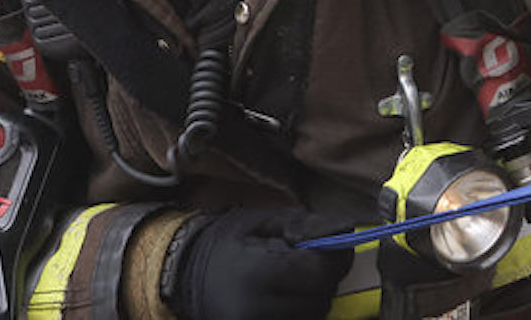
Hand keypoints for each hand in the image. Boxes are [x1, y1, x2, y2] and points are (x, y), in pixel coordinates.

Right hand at [163, 206, 352, 319]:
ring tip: (297, 280)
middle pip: (320, 300)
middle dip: (326, 279)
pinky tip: (288, 297)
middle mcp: (256, 308)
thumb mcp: (262, 221)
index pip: (320, 273)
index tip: (336, 246)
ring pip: (312, 317)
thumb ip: (305, 225)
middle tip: (313, 262)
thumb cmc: (226, 240)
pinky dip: (301, 312)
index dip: (337, 258)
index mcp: (258, 272)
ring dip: (315, 299)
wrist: (182, 273)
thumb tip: (347, 228)